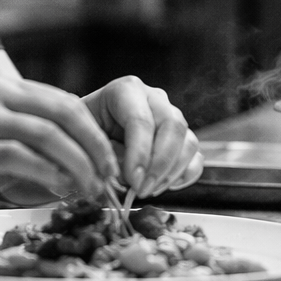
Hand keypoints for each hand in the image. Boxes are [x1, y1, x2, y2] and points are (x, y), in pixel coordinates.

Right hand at [0, 74, 118, 217]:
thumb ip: (35, 137)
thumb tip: (90, 159)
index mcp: (3, 88)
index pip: (64, 103)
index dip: (94, 133)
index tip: (110, 162)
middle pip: (62, 113)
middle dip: (93, 147)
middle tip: (108, 176)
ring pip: (45, 134)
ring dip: (76, 163)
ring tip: (89, 188)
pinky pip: (18, 157)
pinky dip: (46, 173)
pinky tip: (59, 188)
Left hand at [80, 76, 201, 197]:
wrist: (88, 135)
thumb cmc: (83, 135)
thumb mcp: (84, 140)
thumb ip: (106, 153)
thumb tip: (133, 174)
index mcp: (126, 90)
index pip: (141, 119)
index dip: (140, 153)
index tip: (133, 181)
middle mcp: (154, 98)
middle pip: (173, 126)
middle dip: (160, 164)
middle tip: (142, 189)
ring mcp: (171, 117)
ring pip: (188, 142)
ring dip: (171, 173)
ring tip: (147, 190)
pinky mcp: (182, 138)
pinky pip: (196, 157)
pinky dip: (184, 175)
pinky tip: (162, 186)